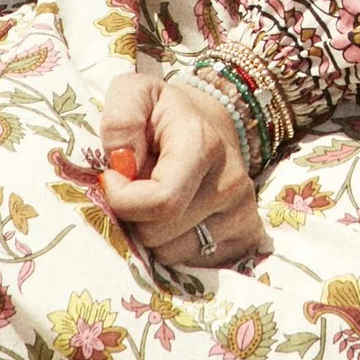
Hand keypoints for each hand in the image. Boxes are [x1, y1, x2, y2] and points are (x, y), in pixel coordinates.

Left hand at [99, 72, 264, 269]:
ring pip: (173, 255)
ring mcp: (243, 213)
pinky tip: (177, 220)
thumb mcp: (135, 93)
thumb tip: (121, 162)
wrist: (210, 122)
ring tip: (158, 202)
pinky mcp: (248, 235)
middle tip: (137, 190)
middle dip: (135, 219)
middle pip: (160, 235)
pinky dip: (176, 248)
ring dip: (154, 235)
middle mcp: (231, 183)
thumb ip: (121, 117)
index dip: (123, 200)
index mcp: (203, 145)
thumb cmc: (163, 113)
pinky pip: (195, 265)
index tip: (112, 179)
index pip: (160, 202)